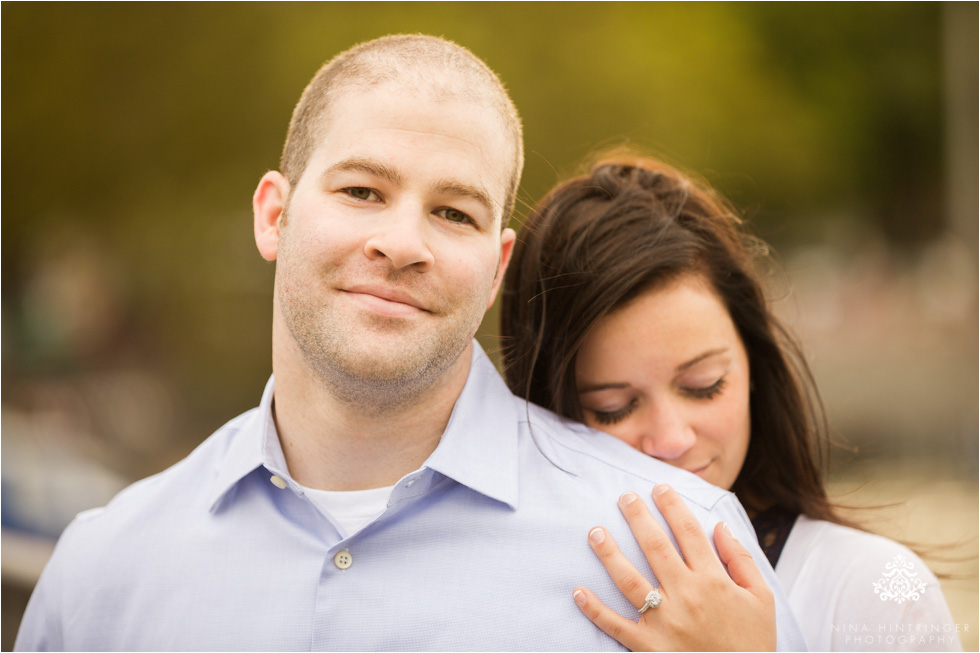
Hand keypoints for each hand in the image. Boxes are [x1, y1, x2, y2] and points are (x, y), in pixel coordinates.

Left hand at [572, 484, 775, 651]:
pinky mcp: (649, 647)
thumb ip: (741, 560)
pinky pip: (616, 625)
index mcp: (713, 580)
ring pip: (629, 579)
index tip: (659, 488)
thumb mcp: (762, 599)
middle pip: (655, 546)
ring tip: (594, 532)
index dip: (672, 506)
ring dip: (609, 553)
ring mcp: (665, 622)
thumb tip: (720, 526)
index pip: (688, 532)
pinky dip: (595, 610)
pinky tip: (578, 592)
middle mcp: (686, 595)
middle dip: (637, 517)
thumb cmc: (753, 642)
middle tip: (624, 497)